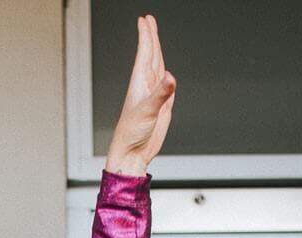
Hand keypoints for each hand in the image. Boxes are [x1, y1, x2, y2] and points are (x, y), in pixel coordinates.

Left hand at [105, 14, 175, 176]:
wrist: (132, 153)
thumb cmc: (131, 133)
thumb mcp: (147, 111)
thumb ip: (160, 93)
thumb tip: (170, 77)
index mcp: (140, 83)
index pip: (145, 53)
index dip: (146, 36)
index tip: (145, 20)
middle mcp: (146, 86)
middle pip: (150, 56)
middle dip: (150, 38)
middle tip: (149, 20)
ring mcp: (153, 96)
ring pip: (156, 68)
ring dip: (156, 52)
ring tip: (154, 39)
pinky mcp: (161, 107)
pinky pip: (164, 86)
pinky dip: (166, 75)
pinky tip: (165, 72)